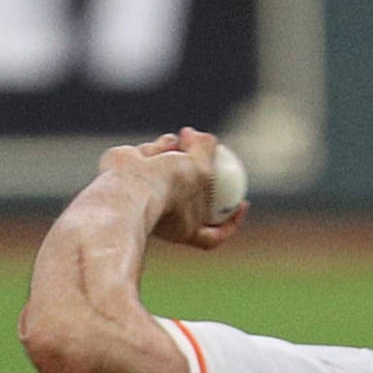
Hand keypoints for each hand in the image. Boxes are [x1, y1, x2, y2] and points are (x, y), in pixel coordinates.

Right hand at [97, 128, 248, 249]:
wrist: (129, 188)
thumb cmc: (171, 190)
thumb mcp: (201, 171)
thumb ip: (208, 152)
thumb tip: (208, 138)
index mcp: (187, 229)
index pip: (215, 233)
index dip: (232, 221)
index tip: (243, 204)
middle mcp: (167, 214)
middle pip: (192, 193)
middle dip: (201, 171)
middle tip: (210, 150)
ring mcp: (148, 194)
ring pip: (170, 169)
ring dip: (180, 153)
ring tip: (183, 142)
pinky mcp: (132, 173)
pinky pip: (152, 156)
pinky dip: (162, 146)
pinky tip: (167, 142)